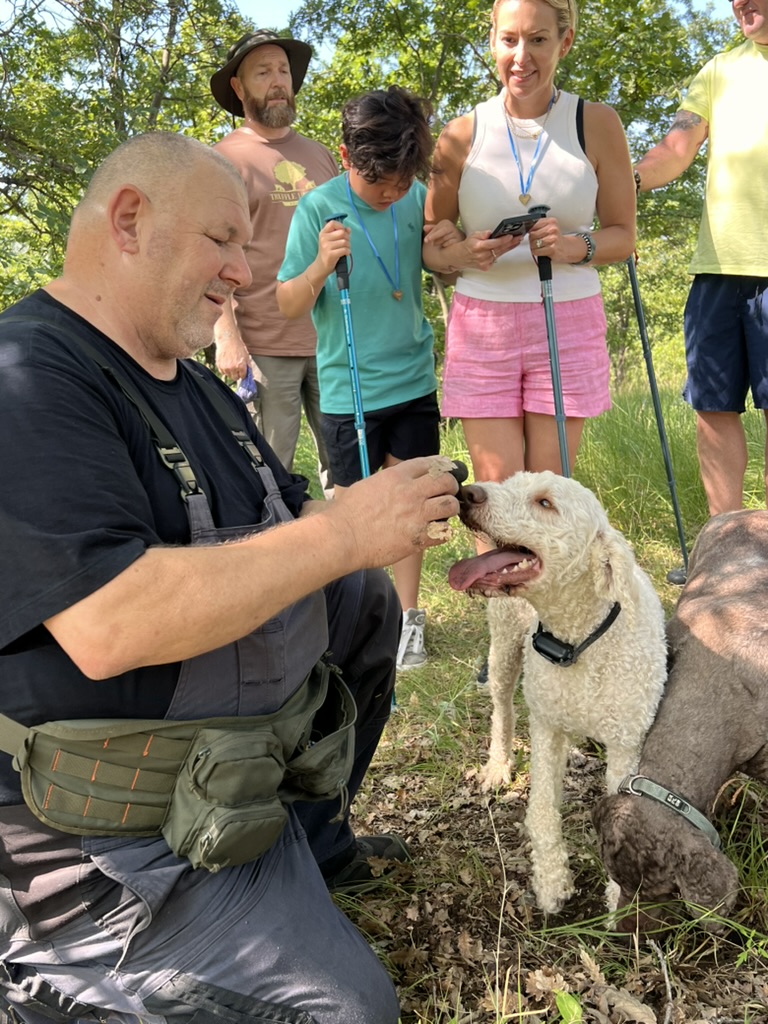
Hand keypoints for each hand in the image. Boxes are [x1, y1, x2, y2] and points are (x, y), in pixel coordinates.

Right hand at [215, 334, 249, 380]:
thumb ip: (248, 366)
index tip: (242, 371)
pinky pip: (222, 372)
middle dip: (237, 374)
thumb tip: (250, 374)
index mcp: (241, 366)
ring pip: (228, 376)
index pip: (243, 376)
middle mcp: (233, 368)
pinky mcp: (219, 365)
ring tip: (231, 364)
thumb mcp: (246, 356)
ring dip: (230, 372)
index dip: (243, 374)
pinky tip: (226, 363)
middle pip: (235, 378)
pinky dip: (224, 370)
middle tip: (237, 368)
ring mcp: (225, 367)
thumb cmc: (238, 346)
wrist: (228, 340)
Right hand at [316, 220, 350, 276]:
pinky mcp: (331, 254)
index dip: (340, 226)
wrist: (321, 266)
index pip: (333, 223)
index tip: (343, 231)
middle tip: (346, 243)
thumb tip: (348, 229)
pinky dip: (348, 252)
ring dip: (348, 246)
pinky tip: (345, 254)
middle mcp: (324, 238)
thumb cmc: (327, 252)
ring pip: (345, 242)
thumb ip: (339, 234)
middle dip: (347, 238)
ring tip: (345, 249)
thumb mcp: (331, 241)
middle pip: (342, 232)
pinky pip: (345, 250)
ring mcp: (327, 246)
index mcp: (323, 233)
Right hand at [324, 456, 460, 567]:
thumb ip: (388, 481)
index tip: (445, 472)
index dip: (441, 467)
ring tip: (442, 514)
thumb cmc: (348, 512)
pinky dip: (442, 532)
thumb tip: (398, 481)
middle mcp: (411, 492)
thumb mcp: (368, 484)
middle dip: (450, 487)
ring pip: (450, 505)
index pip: (431, 463)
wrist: (343, 537)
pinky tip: (434, 533)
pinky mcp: (418, 538)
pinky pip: (444, 532)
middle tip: (446, 494)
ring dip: (449, 509)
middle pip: (446, 482)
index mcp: (397, 476)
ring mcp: (416, 515)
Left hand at [423, 220, 464, 247]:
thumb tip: (424, 228)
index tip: (425, 240)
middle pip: (442, 231)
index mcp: (445, 223)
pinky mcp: (459, 239)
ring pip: (445, 238)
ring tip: (437, 244)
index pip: (437, 228)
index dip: (431, 234)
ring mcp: (456, 233)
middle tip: (428, 242)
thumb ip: (431, 229)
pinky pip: (450, 243)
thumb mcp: (437, 231)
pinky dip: (445, 245)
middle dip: (435, 236)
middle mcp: (451, 226)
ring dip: (439, 242)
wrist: (458, 239)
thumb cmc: (445, 235)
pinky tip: (444, 245)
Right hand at [466, 230, 520, 271]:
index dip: (503, 240)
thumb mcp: (473, 235)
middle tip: (519, 237)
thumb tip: (491, 233)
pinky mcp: (486, 267)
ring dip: (509, 247)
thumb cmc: (468, 245)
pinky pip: (496, 259)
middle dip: (510, 243)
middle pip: (499, 249)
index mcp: (478, 247)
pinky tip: (508, 247)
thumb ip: (483, 234)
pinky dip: (501, 253)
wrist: (460, 257)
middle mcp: (482, 256)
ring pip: (499, 254)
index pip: (493, 243)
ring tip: (517, 241)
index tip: (511, 236)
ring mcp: (484, 263)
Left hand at [527, 217, 566, 261]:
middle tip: (537, 241)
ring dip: (534, 247)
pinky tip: (541, 251)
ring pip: (533, 243)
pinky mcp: (552, 249)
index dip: (531, 231)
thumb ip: (539, 226)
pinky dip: (536, 252)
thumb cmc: (555, 238)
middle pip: (532, 235)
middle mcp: (552, 229)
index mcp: (551, 221)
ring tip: (540, 246)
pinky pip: (536, 251)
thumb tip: (527, 229)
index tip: (534, 234)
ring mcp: (553, 239)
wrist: (566, 248)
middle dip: (532, 240)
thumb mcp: (549, 228)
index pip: (533, 225)